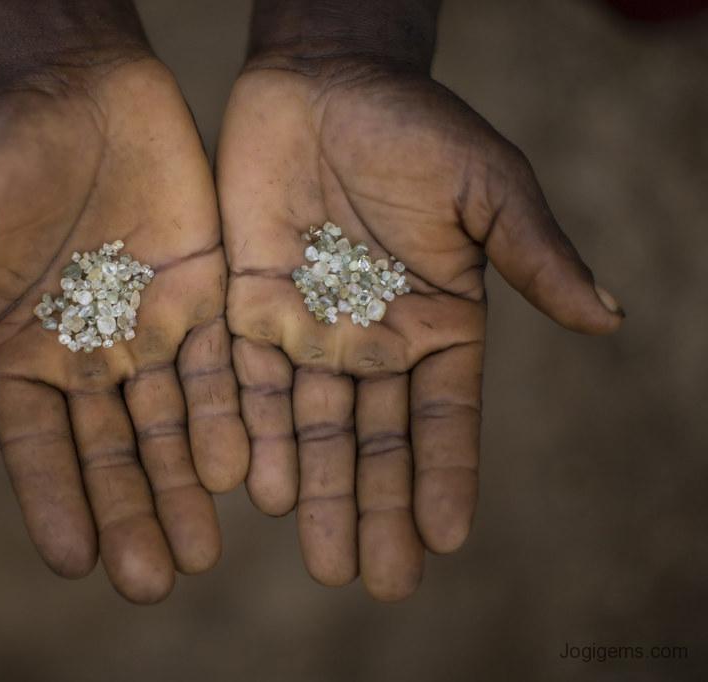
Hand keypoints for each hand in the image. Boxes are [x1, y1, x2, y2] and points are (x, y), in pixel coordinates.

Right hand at [0, 52, 248, 602]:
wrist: (79, 87)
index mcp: (20, 351)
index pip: (35, 444)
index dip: (53, 499)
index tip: (74, 562)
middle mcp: (87, 354)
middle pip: (111, 450)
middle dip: (132, 513)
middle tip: (154, 582)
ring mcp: (149, 329)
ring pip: (171, 423)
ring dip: (186, 486)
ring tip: (203, 549)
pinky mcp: (205, 296)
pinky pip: (221, 365)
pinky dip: (231, 414)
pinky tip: (245, 466)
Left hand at [218, 56, 622, 598]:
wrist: (322, 82)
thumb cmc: (415, 126)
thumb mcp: (484, 186)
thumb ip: (532, 253)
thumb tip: (609, 318)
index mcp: (437, 322)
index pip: (443, 416)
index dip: (445, 474)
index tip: (444, 538)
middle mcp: (372, 340)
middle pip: (375, 439)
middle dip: (374, 506)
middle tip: (373, 580)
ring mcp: (309, 328)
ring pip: (310, 424)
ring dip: (315, 488)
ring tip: (319, 554)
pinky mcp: (248, 306)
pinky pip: (248, 378)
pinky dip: (251, 430)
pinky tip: (255, 484)